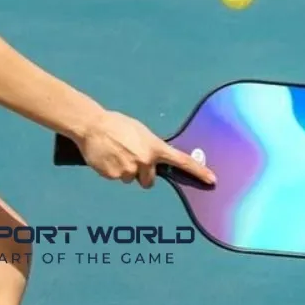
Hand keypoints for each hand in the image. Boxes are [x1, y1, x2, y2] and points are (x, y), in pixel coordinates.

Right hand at [77, 110, 217, 189]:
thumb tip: (154, 159)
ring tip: (115, 153)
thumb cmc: (117, 125)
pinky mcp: (114, 176)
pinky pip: (117, 178)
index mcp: (154, 147)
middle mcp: (145, 161)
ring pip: (131, 179)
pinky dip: (112, 171)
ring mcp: (129, 170)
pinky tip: (107, 157)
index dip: (198, 171)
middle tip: (129, 156)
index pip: (182, 161)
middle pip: (149, 180)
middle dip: (142, 173)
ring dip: (125, 170)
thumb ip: (151, 147)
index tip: (212, 179)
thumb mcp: (140, 132)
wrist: (92, 126)